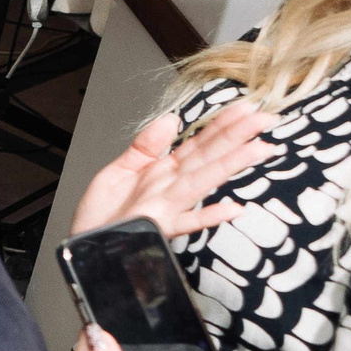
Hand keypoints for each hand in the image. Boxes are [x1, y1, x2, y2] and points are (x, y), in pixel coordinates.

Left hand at [72, 105, 270, 241]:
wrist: (84, 243)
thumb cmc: (102, 214)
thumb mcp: (119, 170)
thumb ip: (146, 146)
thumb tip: (172, 119)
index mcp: (164, 170)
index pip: (199, 142)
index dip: (222, 124)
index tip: (247, 107)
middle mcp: (171, 186)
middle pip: (208, 156)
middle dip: (237, 137)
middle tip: (266, 119)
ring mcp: (167, 206)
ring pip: (202, 181)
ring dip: (231, 166)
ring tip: (259, 150)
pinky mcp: (156, 227)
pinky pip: (185, 222)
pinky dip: (209, 216)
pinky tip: (234, 209)